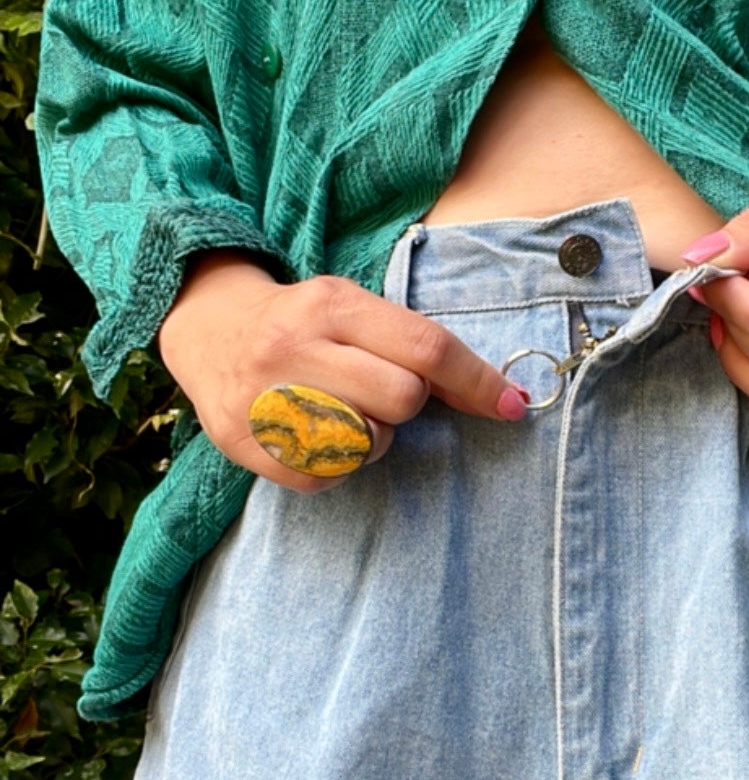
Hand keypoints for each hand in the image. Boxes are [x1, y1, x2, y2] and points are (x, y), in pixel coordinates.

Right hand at [158, 252, 528, 489]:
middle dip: (407, 403)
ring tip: (343, 411)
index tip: (510, 405)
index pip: (424, 347)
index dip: (476, 381)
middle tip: (378, 391)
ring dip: (373, 436)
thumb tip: (496, 395)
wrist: (206, 326)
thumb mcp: (350, 307)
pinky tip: (317, 434)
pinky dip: (338, 464)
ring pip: (368, 442)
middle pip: (402, 398)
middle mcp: (295, 346)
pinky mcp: (244, 443)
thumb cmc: (300, 320)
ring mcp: (265, 397)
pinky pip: (327, 476)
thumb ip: (412, 343)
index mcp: (330, 304)